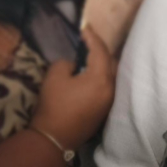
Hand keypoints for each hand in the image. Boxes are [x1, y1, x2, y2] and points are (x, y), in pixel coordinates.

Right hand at [32, 28, 116, 149]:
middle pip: (112, 62)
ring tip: (89, 57)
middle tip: (87, 42)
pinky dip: (102, 77)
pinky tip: (91, 75)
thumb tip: (74, 64)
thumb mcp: (55, 76)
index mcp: (101, 78)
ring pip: (112, 76)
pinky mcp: (105, 110)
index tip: (85, 28)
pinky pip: (108, 87)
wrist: (54, 138)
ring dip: (103, 64)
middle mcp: (112, 89)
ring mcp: (110, 101)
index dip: (92, 37)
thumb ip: (67, 63)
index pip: (101, 51)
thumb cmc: (54, 104)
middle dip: (101, 50)